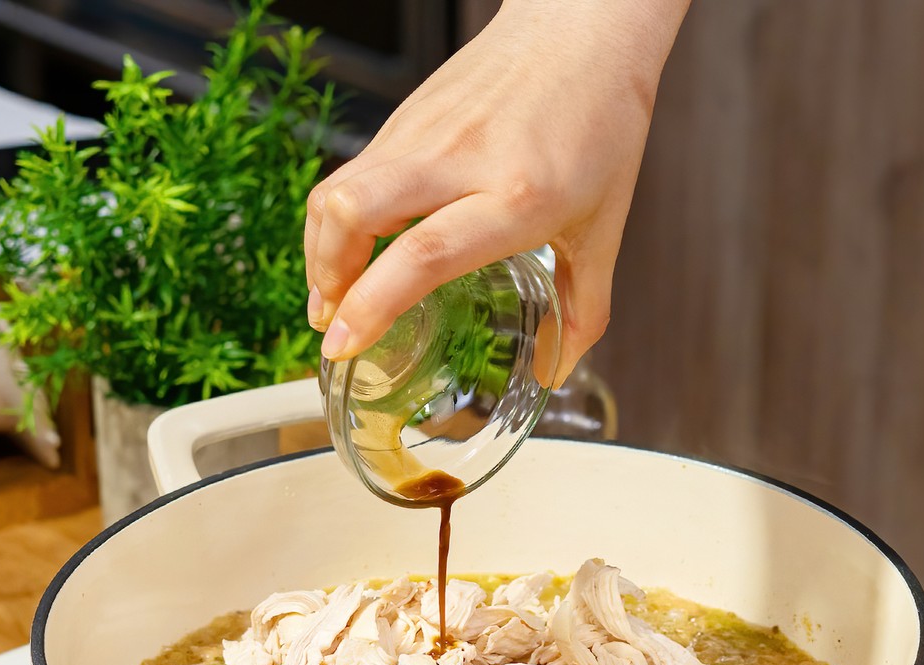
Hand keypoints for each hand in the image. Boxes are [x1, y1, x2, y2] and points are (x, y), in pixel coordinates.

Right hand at [304, 0, 688, 384]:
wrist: (584, 30)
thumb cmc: (601, 124)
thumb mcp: (603, 228)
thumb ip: (583, 308)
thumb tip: (555, 372)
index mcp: (517, 196)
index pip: (424, 253)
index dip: (372, 304)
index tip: (344, 343)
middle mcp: (461, 159)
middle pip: (355, 211)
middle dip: (325, 276)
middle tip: (330, 321)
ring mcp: (425, 132)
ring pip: (339, 189)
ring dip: (321, 250)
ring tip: (333, 295)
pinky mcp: (405, 116)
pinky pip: (351, 173)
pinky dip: (338, 220)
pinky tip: (353, 252)